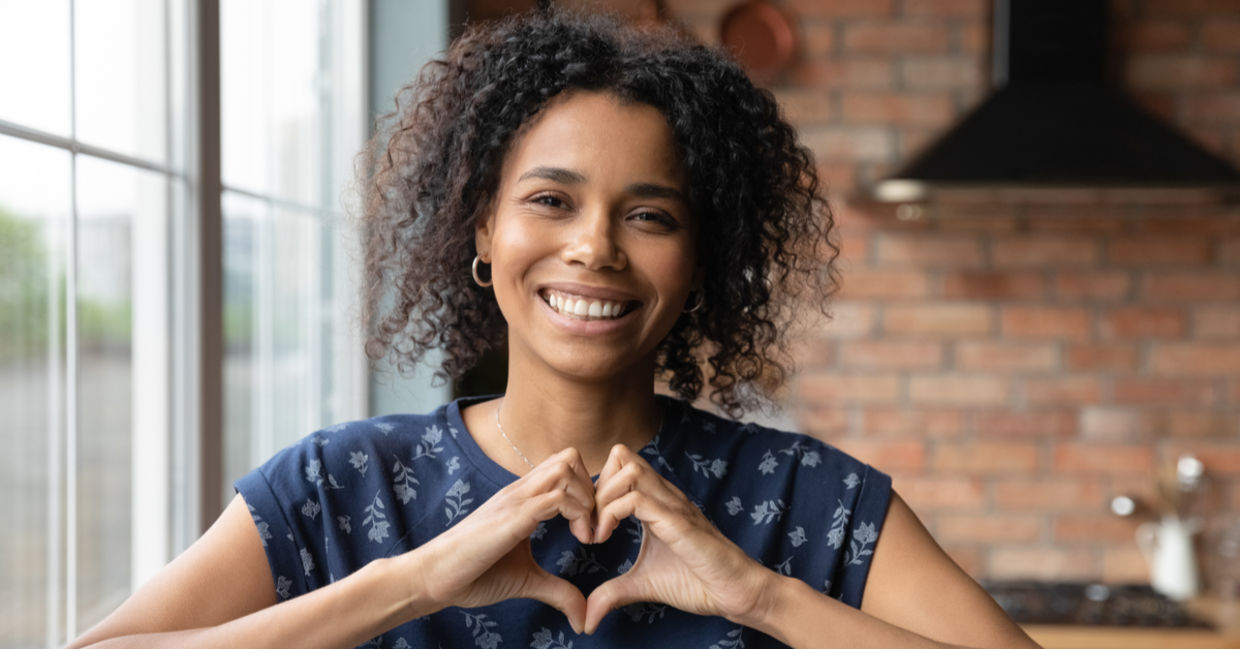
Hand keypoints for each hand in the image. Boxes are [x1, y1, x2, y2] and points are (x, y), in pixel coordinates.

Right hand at [413, 448, 595, 632]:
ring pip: (566, 468)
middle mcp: (520, 491)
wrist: (433, 578)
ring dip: (588, 499)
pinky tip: (579, 540)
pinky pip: (556, 497)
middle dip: (593, 489)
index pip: (565, 467)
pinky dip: (579, 514)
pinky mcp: (512, 517)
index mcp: (523, 498)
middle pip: (569, 457)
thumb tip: (582, 617)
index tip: (591, 529)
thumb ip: (557, 590)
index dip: (588, 492)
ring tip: (586, 535)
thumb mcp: (527, 580)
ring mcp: (515, 500)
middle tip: (594, 527)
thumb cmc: (474, 574)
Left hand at [584, 444, 776, 633]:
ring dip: (601, 498)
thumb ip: (613, 593)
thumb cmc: (697, 582)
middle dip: (594, 487)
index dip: (595, 489)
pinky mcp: (677, 521)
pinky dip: (610, 514)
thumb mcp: (643, 584)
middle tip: (588, 526)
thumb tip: (587, 619)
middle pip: (620, 455)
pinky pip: (636, 499)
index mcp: (656, 501)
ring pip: (627, 469)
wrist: (736, 593)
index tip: (588, 526)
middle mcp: (663, 495)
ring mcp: (672, 505)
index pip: (618, 465)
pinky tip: (606, 538)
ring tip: (597, 533)